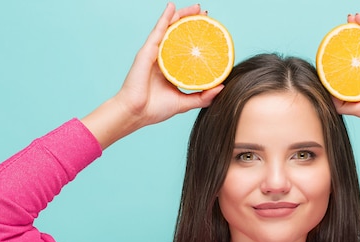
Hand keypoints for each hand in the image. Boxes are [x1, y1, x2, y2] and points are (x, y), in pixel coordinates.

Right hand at [82, 3, 222, 148]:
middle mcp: (162, 58)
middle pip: (178, 35)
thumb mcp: (185, 103)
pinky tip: (172, 7)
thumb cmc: (155, 109)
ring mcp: (154, 53)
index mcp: (170, 69)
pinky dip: (165, 18)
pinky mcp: (147, 51)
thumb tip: (222, 87)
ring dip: (182, 15)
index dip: (196, 39)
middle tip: (206, 16)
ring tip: (196, 8)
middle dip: (192, 22)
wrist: (137, 113)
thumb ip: (203, 97)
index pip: (185, 49)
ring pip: (170, 28)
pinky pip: (158, 30)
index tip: (209, 32)